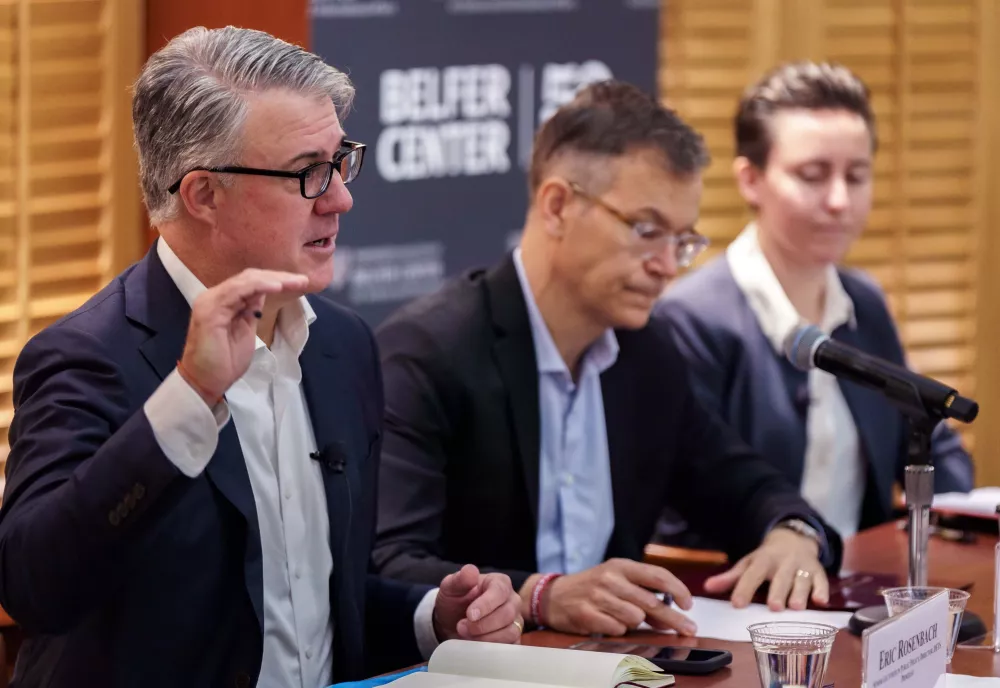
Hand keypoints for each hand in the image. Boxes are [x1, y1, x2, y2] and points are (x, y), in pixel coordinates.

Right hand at [179, 268, 307, 403]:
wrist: (205, 382)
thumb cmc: (225, 362)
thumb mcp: (245, 331)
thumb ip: (250, 311)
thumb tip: (262, 295)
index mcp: (223, 301)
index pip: (251, 283)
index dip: (276, 280)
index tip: (300, 283)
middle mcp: (215, 296)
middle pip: (250, 277)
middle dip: (278, 276)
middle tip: (303, 280)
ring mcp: (211, 301)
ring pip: (246, 281)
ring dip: (273, 279)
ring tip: (295, 281)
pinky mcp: (211, 310)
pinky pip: (238, 291)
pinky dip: (259, 286)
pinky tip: (277, 286)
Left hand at [433, 565, 521, 643]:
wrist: (452, 621)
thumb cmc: (455, 600)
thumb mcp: (451, 587)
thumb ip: (460, 579)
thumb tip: (471, 571)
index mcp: (499, 583)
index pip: (499, 592)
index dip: (486, 604)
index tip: (470, 615)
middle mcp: (512, 601)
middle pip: (507, 614)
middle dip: (482, 625)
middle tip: (461, 627)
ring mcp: (515, 620)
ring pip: (510, 632)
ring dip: (486, 638)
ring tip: (466, 635)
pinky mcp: (514, 638)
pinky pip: (511, 646)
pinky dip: (493, 648)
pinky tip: (477, 645)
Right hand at [526, 559, 695, 636]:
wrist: (553, 596)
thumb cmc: (591, 588)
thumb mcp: (616, 582)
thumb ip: (643, 596)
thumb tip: (670, 617)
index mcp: (620, 566)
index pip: (657, 575)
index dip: (677, 589)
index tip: (688, 604)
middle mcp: (609, 578)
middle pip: (651, 602)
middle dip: (673, 618)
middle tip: (688, 629)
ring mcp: (597, 596)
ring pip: (635, 618)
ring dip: (636, 624)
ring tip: (624, 619)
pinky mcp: (586, 614)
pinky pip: (617, 630)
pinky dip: (618, 630)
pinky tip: (609, 624)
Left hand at [703, 527, 828, 610]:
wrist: (794, 539)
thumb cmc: (767, 559)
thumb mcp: (748, 564)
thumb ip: (730, 578)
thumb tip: (707, 587)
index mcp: (763, 560)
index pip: (752, 574)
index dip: (744, 589)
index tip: (736, 604)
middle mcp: (783, 562)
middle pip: (779, 578)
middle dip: (777, 591)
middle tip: (774, 607)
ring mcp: (802, 566)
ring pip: (801, 580)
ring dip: (799, 592)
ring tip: (796, 607)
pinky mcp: (818, 571)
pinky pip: (821, 580)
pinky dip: (822, 590)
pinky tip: (821, 601)